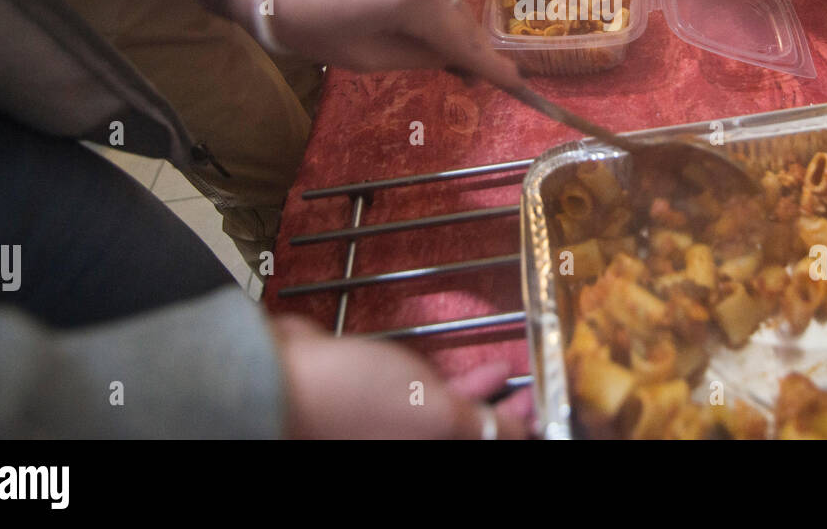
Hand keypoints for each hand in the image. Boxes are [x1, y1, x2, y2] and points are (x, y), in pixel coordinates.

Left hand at [231, 0, 522, 88]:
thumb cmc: (303, 19)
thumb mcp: (361, 55)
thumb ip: (418, 57)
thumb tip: (453, 60)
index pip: (464, 40)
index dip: (491, 66)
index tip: (516, 82)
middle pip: (458, 12)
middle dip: (461, 42)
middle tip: (461, 72)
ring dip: (436, 12)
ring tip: (412, 34)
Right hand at [272, 314, 532, 438]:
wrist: (278, 378)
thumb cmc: (348, 407)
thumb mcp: (436, 416)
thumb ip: (484, 426)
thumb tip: (523, 435)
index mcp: (425, 460)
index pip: (487, 451)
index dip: (520, 434)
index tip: (548, 417)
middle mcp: (408, 448)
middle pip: (472, 438)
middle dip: (509, 417)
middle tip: (537, 397)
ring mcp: (392, 430)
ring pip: (453, 419)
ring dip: (489, 399)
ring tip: (516, 376)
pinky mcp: (377, 401)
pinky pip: (430, 397)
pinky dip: (461, 384)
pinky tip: (484, 367)